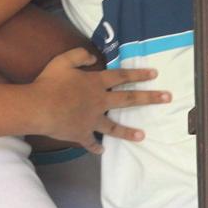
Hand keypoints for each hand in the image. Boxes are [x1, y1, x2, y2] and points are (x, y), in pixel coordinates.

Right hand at [30, 48, 169, 153]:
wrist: (39, 108)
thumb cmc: (50, 83)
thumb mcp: (62, 61)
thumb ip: (79, 55)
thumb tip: (93, 56)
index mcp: (95, 83)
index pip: (121, 76)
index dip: (137, 74)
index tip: (154, 74)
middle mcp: (99, 101)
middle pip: (128, 99)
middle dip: (149, 98)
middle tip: (167, 98)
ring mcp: (92, 120)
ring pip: (114, 127)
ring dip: (128, 132)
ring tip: (142, 136)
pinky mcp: (82, 133)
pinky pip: (90, 142)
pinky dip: (95, 147)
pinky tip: (101, 151)